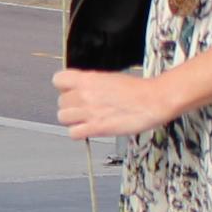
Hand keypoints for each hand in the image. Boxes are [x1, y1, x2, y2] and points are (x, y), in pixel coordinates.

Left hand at [52, 65, 177, 141]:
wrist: (153, 100)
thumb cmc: (137, 90)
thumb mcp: (109, 78)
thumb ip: (91, 84)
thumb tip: (81, 89)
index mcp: (88, 79)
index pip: (58, 80)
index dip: (64, 87)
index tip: (72, 91)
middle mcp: (84, 94)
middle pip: (60, 102)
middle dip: (71, 106)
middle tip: (84, 108)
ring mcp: (88, 111)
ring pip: (62, 117)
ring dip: (72, 120)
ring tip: (85, 120)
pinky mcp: (96, 128)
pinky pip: (73, 133)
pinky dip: (79, 133)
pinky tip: (89, 130)